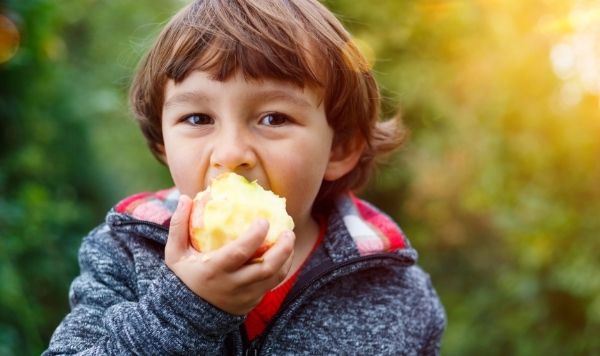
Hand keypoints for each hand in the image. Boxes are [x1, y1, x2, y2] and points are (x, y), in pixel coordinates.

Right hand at [165, 195, 294, 314]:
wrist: (188, 313)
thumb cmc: (184, 276)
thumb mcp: (175, 253)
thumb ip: (178, 226)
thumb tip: (186, 198)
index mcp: (214, 270)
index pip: (239, 253)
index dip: (254, 236)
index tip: (264, 221)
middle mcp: (232, 285)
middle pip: (265, 268)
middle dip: (282, 249)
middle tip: (288, 232)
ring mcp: (245, 296)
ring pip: (274, 277)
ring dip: (286, 257)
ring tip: (289, 239)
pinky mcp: (252, 302)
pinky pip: (272, 284)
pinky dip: (282, 268)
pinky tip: (284, 253)